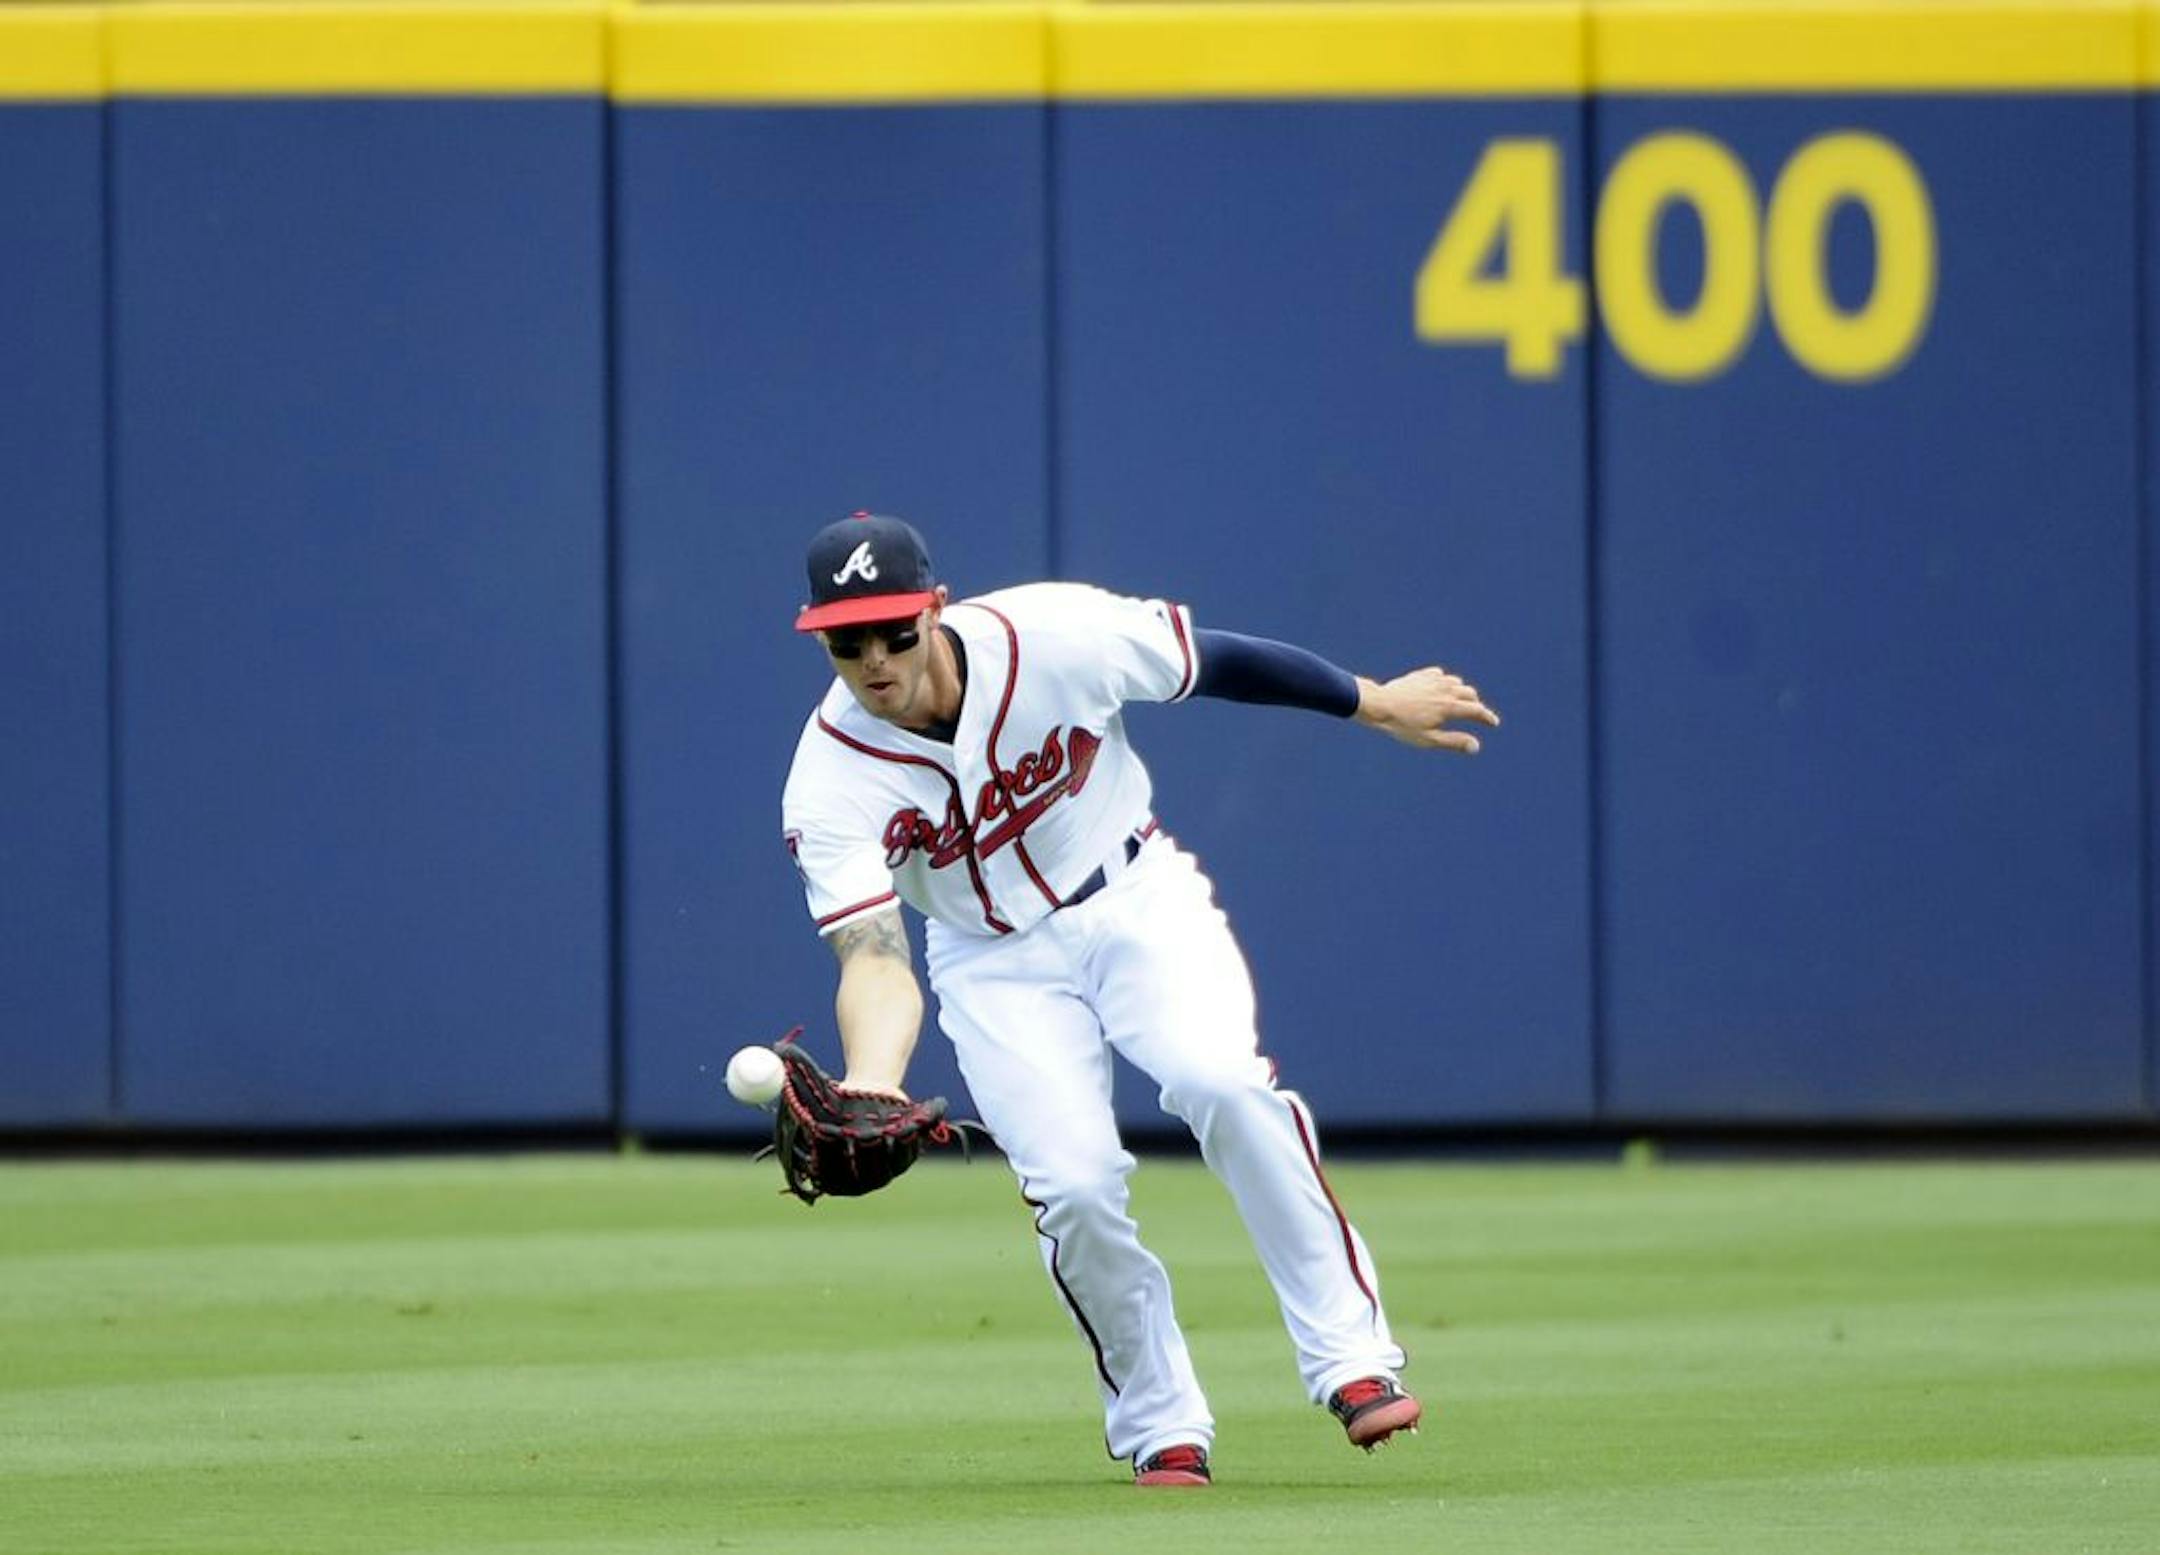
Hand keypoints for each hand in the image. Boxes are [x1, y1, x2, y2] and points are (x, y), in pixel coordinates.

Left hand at [1354, 667, 1500, 752]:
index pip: (1476, 711)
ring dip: (1461, 691)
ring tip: (1459, 700)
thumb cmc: (1402, 726)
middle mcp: (1445, 690)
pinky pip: (1440, 674)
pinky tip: (1440, 686)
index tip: (1493, 723)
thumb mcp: (1429, 739)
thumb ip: (1454, 742)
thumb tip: (1476, 746)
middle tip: (1476, 713)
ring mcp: (1433, 680)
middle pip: (1469, 694)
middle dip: (1475, 704)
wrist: (1380, 705)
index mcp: (1449, 707)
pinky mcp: (1421, 675)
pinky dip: (1445, 681)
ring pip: (1456, 682)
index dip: (1488, 718)